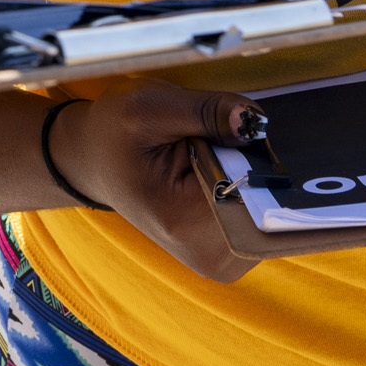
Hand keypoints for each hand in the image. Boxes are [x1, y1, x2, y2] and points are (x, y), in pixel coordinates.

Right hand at [49, 84, 264, 284]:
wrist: (94, 159)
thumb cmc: (116, 132)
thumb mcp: (149, 105)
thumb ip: (207, 110)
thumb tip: (254, 121)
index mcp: (187, 224)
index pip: (260, 196)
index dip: (262, 158)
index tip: (246, 134)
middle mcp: (212, 257)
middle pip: (271, 205)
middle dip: (259, 164)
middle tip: (225, 136)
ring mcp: (222, 260)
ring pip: (271, 210)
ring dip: (257, 174)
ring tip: (218, 151)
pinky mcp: (229, 252)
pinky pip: (262, 216)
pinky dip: (253, 187)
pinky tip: (225, 167)